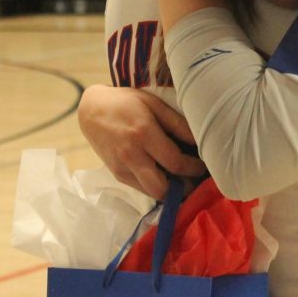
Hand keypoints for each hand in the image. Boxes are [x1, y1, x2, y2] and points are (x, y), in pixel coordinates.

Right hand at [78, 84, 205, 199]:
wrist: (93, 110)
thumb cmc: (127, 103)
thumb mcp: (155, 104)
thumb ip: (178, 124)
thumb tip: (200, 141)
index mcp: (144, 134)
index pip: (175, 162)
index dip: (194, 168)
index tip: (204, 166)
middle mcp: (131, 155)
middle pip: (162, 187)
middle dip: (184, 189)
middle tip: (196, 180)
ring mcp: (122, 168)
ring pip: (152, 193)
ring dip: (171, 192)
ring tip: (185, 181)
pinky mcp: (117, 175)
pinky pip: (142, 188)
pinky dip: (157, 187)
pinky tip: (167, 178)